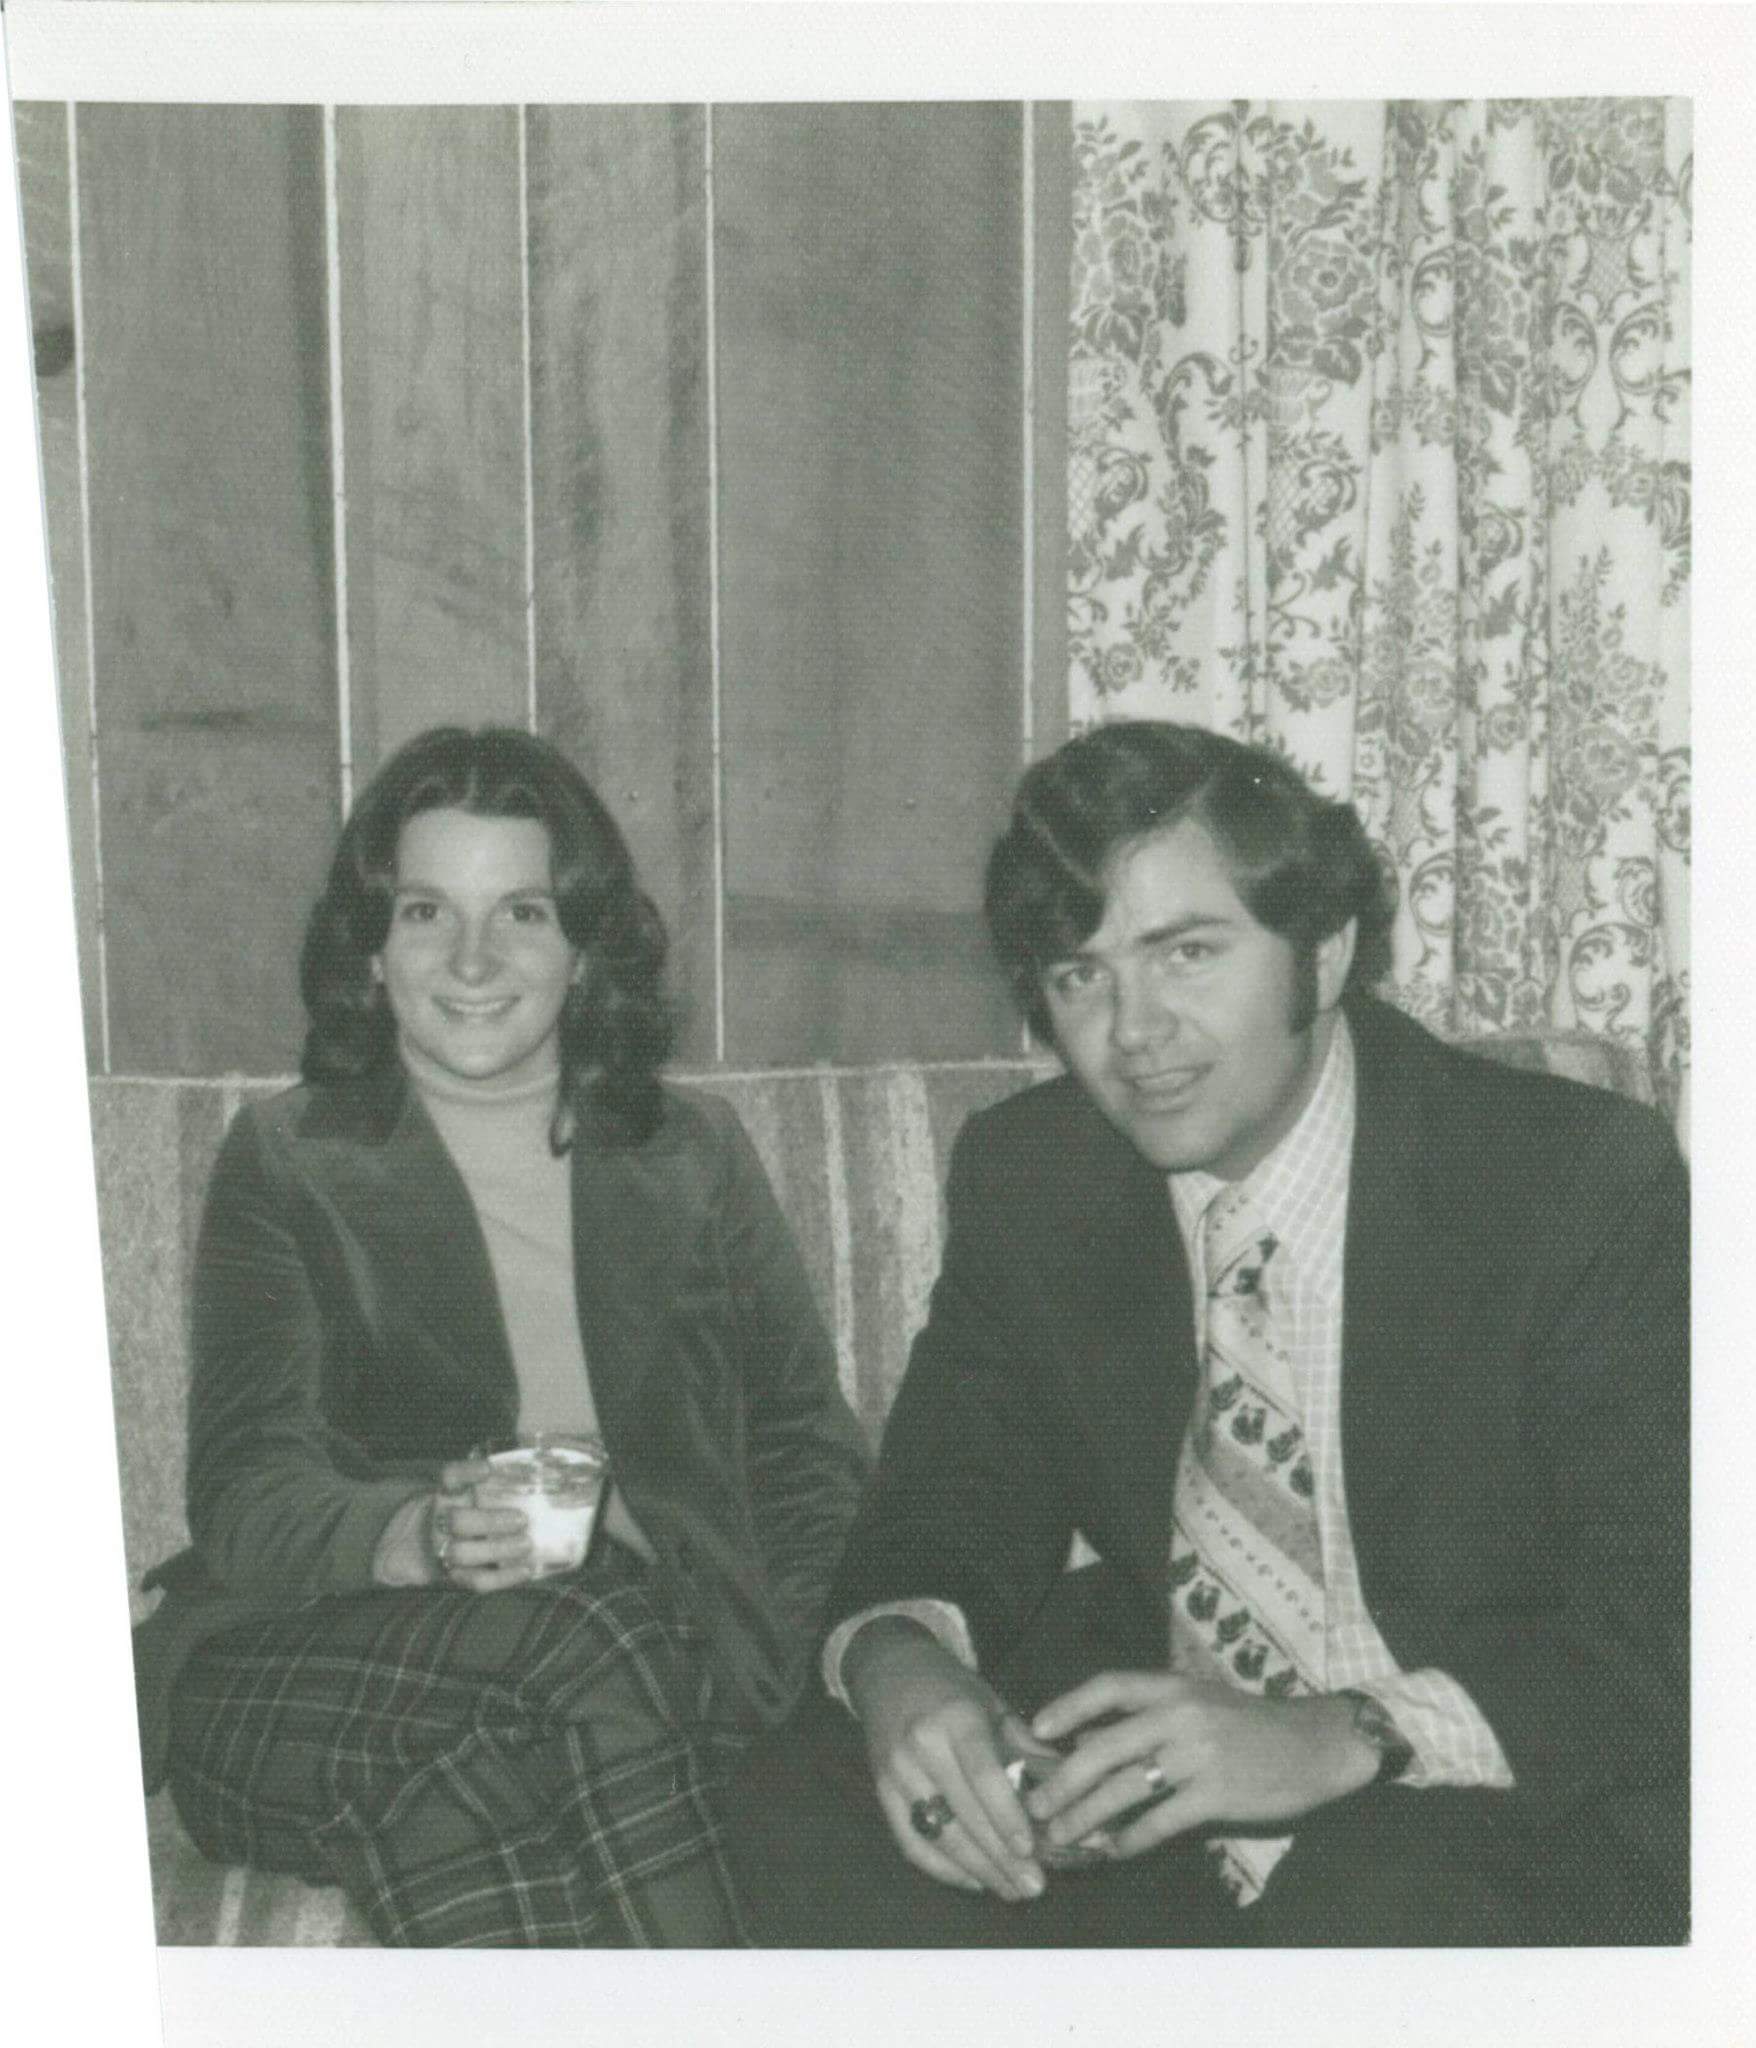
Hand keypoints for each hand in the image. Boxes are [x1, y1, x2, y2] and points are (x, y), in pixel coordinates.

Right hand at [426, 1459, 536, 1593]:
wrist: (432, 1544)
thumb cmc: (467, 1509)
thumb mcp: (472, 1491)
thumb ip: (499, 1482)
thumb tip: (542, 1469)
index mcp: (447, 1494)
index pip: (449, 1478)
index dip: (466, 1473)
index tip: (488, 1469)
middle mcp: (440, 1521)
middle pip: (457, 1521)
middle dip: (490, 1521)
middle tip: (523, 1519)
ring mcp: (444, 1551)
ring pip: (462, 1553)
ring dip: (498, 1549)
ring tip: (527, 1544)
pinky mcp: (456, 1576)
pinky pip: (476, 1581)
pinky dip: (504, 1577)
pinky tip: (527, 1569)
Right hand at [843, 1618, 1045, 1903]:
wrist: (890, 1672)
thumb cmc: (952, 1689)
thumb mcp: (993, 1705)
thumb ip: (1028, 1748)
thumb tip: (1069, 1788)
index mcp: (956, 1717)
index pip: (982, 1774)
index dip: (1005, 1815)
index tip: (1031, 1850)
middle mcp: (921, 1745)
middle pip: (962, 1813)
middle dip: (1000, 1856)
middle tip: (1034, 1887)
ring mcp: (895, 1772)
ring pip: (938, 1835)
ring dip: (977, 1870)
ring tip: (1012, 1891)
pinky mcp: (881, 1793)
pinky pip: (911, 1844)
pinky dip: (943, 1869)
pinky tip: (974, 1881)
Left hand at [1026, 1672, 1377, 1858]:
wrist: (1314, 1744)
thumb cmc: (1248, 1724)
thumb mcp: (1197, 1701)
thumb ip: (1148, 1716)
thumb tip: (1087, 1738)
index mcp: (1172, 1687)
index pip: (1108, 1686)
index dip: (1068, 1706)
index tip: (1036, 1728)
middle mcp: (1180, 1715)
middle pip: (1104, 1747)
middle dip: (1064, 1781)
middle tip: (1037, 1805)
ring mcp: (1197, 1755)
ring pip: (1125, 1789)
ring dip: (1087, 1817)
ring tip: (1063, 1836)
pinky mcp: (1216, 1795)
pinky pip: (1160, 1821)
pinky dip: (1132, 1839)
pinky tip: (1115, 1851)